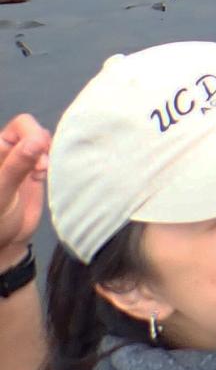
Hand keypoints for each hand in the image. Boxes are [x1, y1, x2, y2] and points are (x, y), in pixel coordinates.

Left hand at [0, 114, 51, 264]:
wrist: (4, 243)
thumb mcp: (1, 192)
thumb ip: (17, 165)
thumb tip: (38, 139)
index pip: (20, 125)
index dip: (33, 134)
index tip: (39, 155)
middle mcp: (10, 152)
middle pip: (35, 131)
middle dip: (44, 145)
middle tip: (43, 168)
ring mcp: (25, 162)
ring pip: (46, 144)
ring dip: (51, 155)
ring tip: (44, 174)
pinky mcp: (38, 173)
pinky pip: (53, 158)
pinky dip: (56, 164)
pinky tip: (50, 177)